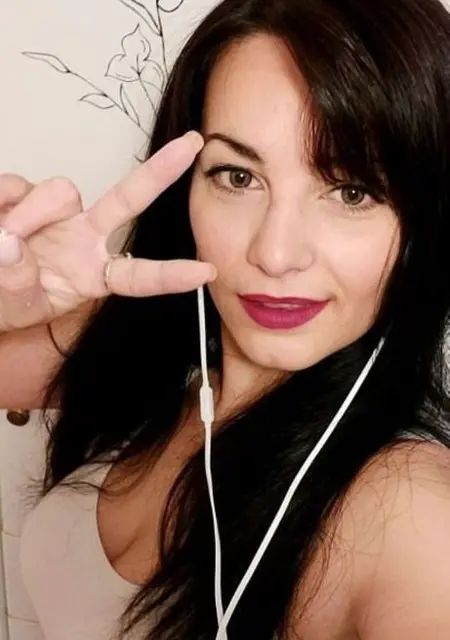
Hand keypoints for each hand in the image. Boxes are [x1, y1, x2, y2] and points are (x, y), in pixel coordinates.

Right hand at [0, 131, 214, 331]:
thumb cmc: (4, 301)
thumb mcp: (14, 309)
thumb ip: (17, 286)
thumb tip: (12, 243)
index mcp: (92, 275)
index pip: (137, 275)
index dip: (169, 276)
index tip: (205, 272)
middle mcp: (83, 238)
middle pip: (127, 200)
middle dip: (159, 172)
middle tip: (193, 143)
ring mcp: (57, 214)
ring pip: (62, 191)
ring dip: (32, 214)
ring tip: (5, 240)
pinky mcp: (24, 195)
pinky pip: (19, 184)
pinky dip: (4, 202)